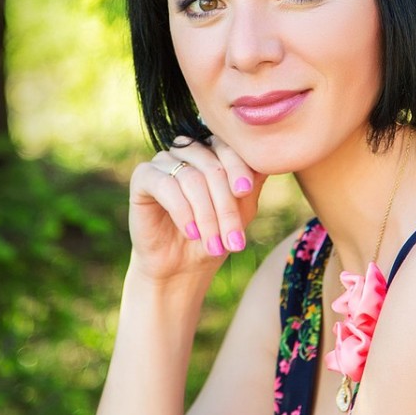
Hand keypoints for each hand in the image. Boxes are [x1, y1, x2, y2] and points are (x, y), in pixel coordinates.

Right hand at [128, 135, 265, 284]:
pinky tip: (191, 232)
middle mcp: (188, 150)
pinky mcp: (143, 177)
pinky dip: (182, 211)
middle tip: (234, 240)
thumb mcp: (241, 209)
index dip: (238, 168)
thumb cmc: (214, 235)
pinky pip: (165, 185)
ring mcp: (164, 161)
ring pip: (191, 179)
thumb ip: (253, 181)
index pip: (228, 148)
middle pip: (212, 166)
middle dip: (226, 206)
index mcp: (212, 151)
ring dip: (207, 216)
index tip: (245, 191)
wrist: (181, 267)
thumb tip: (272, 158)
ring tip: (214, 245)